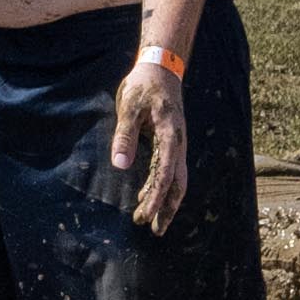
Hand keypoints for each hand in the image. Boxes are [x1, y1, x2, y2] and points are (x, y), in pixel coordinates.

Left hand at [106, 57, 190, 232]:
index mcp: (170, 136)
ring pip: (176, 180)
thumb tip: (120, 166)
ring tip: (153, 223)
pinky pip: (169, 170)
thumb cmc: (143, 86)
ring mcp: (177, 144)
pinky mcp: (171, 142)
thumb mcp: (129, 107)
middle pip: (178, 184)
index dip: (156, 198)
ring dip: (166, 201)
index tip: (145, 216)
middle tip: (155, 231)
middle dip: (167, 208)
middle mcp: (178, 144)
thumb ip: (124, 136)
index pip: (164, 174)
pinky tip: (148, 197)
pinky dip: (161, 187)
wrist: (161, 67)